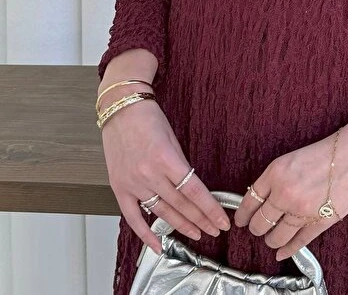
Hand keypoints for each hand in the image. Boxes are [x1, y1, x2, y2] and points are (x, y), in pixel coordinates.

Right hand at [100, 96, 230, 254]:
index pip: (194, 191)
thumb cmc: (147, 117)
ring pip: (161, 213)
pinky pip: (133, 217)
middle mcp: (149, 173)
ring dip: (181, 226)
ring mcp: (133, 183)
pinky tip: (158, 246)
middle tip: (215, 229)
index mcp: (166, 158)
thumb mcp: (172, 137)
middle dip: (201, 220)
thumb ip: (180, 164)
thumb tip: (192, 188)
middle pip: (181, 205)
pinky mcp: (120, 188)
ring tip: (197, 234)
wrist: (120, 107)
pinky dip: (146, 234)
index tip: (222, 220)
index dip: (210, 209)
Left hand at [233, 112, 347, 260]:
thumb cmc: (330, 150)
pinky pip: (297, 243)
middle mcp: (285, 192)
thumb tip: (263, 199)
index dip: (243, 215)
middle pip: (260, 223)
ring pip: (276, 237)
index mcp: (276, 172)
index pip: (249, 201)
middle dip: (257, 229)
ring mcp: (302, 209)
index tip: (241, 220)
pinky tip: (282, 252)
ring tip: (272, 239)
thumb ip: (277, 179)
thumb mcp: (293, 158)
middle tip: (259, 229)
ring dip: (272, 240)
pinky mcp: (320, 222)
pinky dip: (288, 250)